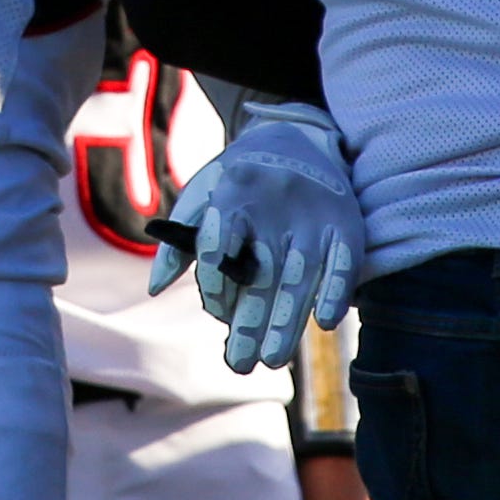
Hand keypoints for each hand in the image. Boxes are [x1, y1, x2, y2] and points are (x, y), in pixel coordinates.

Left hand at [152, 100, 369, 372]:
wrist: (295, 136)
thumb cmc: (238, 179)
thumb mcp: (202, 194)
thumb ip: (179, 242)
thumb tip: (154, 288)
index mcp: (234, 193)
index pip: (219, 244)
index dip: (216, 284)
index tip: (217, 312)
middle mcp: (275, 205)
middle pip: (261, 273)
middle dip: (250, 323)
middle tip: (238, 363)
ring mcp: (312, 216)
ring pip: (300, 276)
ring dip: (288, 322)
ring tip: (271, 360)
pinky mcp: (345, 224)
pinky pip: (343, 262)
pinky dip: (337, 291)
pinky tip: (325, 322)